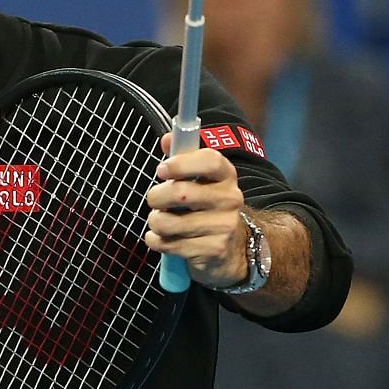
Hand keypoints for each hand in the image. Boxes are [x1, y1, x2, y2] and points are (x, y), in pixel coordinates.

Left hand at [145, 133, 249, 289]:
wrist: (233, 246)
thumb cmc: (207, 206)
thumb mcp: (199, 180)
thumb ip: (182, 158)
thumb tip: (167, 139)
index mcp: (226, 175)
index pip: (209, 160)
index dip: (181, 164)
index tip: (161, 170)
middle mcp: (230, 198)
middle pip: (181, 193)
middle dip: (156, 197)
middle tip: (155, 200)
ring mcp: (223, 226)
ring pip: (168, 222)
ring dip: (155, 221)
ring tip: (160, 221)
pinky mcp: (213, 249)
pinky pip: (168, 244)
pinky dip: (156, 241)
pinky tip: (163, 238)